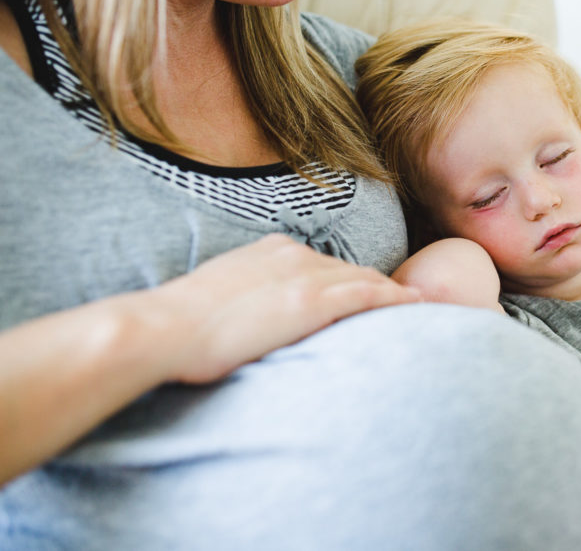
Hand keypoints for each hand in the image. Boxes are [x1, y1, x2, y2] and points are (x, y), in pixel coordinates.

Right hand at [148, 234, 421, 383]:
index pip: (322, 264)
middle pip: (348, 269)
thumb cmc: (178, 325)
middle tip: (405, 299)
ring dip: (391, 292)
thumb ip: (247, 298)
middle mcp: (292, 255)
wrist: (163, 328)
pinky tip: (414, 303)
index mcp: (270, 251)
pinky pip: (366, 295)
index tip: (365, 290)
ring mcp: (304, 276)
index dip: (348, 278)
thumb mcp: (219, 297)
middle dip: (377, 283)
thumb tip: (253, 318)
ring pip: (363, 279)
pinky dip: (394, 299)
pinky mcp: (311, 302)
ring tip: (418, 303)